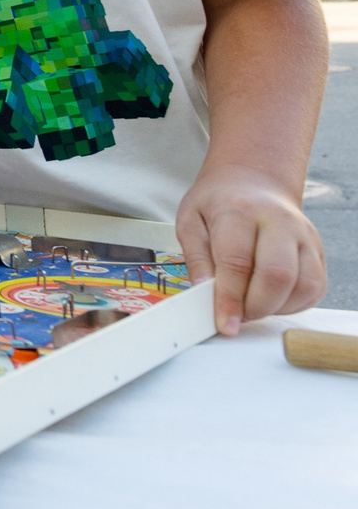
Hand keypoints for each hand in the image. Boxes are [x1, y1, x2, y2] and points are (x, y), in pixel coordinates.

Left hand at [177, 162, 327, 335]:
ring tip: (251, 304)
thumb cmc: (219, 203)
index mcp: (241, 212)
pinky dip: (293, 304)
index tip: (224, 325)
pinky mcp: (318, 252)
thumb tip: (203, 293)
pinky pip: (315, 289)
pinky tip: (270, 299)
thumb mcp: (190, 221)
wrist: (254, 183)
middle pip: (278, 276)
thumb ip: (196, 258)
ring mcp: (305, 237)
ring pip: (304, 286)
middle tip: (236, 314)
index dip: (230, 299)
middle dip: (256, 307)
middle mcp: (280, 223)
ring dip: (276, 308)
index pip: (238, 262)